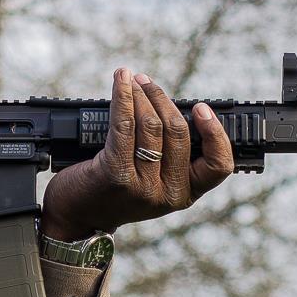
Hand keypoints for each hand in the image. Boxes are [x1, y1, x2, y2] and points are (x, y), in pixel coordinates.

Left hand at [40, 68, 234, 239]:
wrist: (78, 216)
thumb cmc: (115, 192)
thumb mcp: (153, 182)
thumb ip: (170, 157)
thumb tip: (171, 107)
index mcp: (184, 195)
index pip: (218, 165)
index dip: (215, 133)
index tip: (202, 109)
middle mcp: (167, 194)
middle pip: (178, 133)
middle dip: (162, 99)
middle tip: (147, 82)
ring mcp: (142, 186)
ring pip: (151, 125)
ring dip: (141, 94)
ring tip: (132, 80)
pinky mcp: (116, 174)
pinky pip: (124, 125)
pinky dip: (123, 96)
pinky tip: (121, 82)